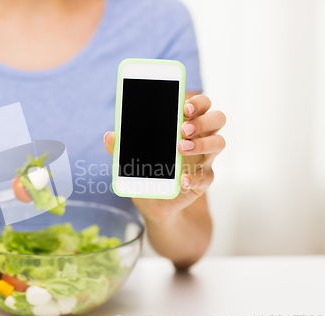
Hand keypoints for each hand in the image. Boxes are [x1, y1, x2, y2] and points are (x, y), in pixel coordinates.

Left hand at [104, 94, 225, 220]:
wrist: (154, 199)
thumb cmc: (148, 167)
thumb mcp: (132, 155)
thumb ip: (122, 145)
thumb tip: (109, 136)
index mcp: (186, 124)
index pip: (202, 105)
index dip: (198, 102)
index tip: (184, 106)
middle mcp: (201, 137)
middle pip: (217, 119)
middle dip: (202, 121)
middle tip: (182, 129)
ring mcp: (205, 158)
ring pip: (219, 143)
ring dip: (202, 143)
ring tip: (181, 148)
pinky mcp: (203, 179)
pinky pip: (207, 176)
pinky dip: (194, 177)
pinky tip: (182, 179)